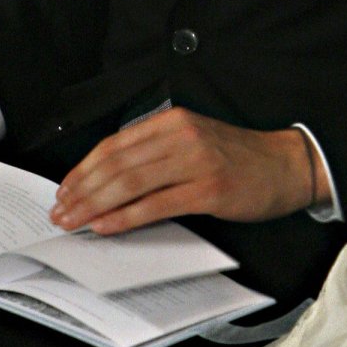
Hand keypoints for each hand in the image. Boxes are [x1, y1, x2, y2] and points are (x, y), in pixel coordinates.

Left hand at [49, 107, 318, 235]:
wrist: (285, 165)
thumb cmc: (237, 157)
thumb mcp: (194, 140)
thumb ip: (157, 152)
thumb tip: (109, 180)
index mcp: (174, 120)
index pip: (116, 144)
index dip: (84, 168)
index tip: (65, 189)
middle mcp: (182, 135)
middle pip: (118, 164)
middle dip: (83, 191)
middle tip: (61, 212)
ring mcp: (196, 160)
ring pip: (131, 183)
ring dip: (96, 206)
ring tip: (75, 222)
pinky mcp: (209, 188)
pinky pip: (156, 205)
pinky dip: (126, 217)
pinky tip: (107, 227)